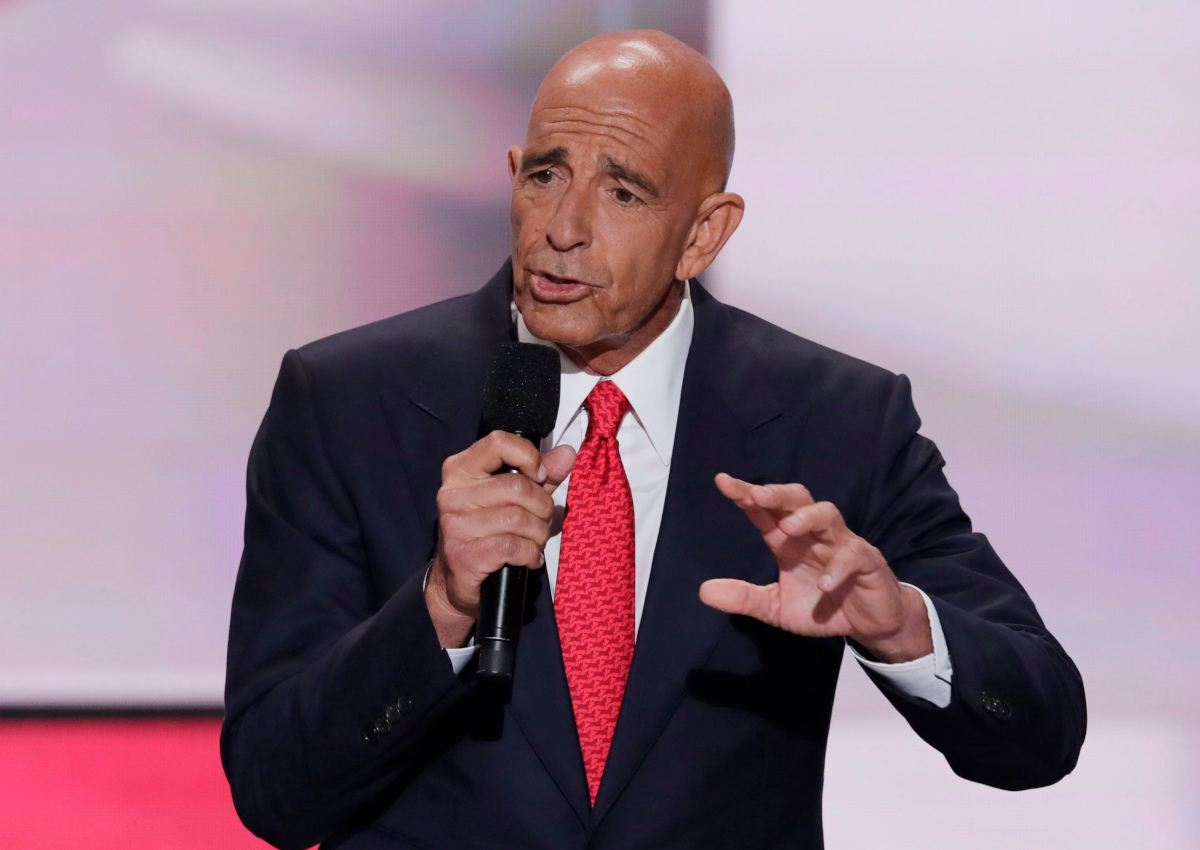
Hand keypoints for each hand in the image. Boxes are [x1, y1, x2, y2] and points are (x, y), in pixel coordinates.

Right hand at [425, 432, 575, 648]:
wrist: (459, 581)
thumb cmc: (489, 532)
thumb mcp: (516, 498)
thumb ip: (541, 474)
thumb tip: (568, 453)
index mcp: (461, 470)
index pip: (499, 443)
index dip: (529, 457)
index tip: (540, 476)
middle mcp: (453, 494)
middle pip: (517, 486)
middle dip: (541, 507)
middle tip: (540, 521)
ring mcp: (455, 525)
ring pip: (519, 518)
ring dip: (538, 533)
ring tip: (534, 541)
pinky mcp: (463, 555)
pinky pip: (513, 546)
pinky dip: (530, 553)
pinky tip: (528, 557)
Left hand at [698, 473, 931, 662]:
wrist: (868, 624)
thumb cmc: (821, 608)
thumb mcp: (776, 608)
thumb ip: (744, 598)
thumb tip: (703, 591)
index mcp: (788, 541)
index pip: (764, 511)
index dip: (745, 494)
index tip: (722, 481)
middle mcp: (813, 535)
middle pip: (797, 499)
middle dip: (777, 493)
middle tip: (757, 494)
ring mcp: (841, 545)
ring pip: (827, 515)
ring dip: (807, 517)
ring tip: (788, 527)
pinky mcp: (866, 562)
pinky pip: (852, 556)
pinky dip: (837, 568)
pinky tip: (822, 584)